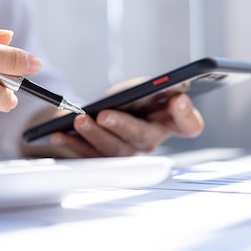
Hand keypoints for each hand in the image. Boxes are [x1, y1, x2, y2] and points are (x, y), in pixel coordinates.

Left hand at [44, 92, 203, 157]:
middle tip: (104, 115)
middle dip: (122, 125)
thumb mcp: (139, 89)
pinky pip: (89, 156)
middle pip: (142, 137)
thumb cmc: (127, 101)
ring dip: (94, 135)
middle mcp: (151, 141)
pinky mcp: (104, 161)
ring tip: (80, 120)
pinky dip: (73, 144)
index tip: (178, 100)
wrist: (100, 114)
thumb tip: (162, 90)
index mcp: (169, 122)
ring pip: (113, 150)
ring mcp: (127, 154)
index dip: (186, 115)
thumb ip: (150, 90)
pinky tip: (60, 133)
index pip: (189, 124)